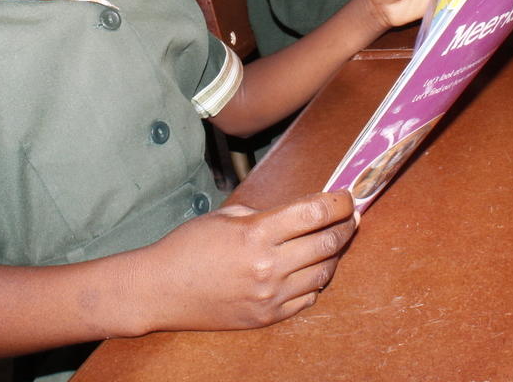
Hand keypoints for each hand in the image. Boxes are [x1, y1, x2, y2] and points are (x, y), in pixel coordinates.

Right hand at [141, 191, 356, 331]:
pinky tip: (313, 269)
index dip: (339, 203)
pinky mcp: (267, 317)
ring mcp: (269, 296)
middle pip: (327, 243)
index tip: (347, 197)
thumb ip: (266, 214)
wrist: (161, 290)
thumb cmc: (189, 246)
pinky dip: (316, 281)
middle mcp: (268, 266)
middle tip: (351, 217)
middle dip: (346, 226)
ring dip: (335, 254)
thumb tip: (300, 212)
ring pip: (324, 273)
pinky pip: (307, 298)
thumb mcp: (226, 216)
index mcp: (256, 234)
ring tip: (335, 241)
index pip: (314, 213)